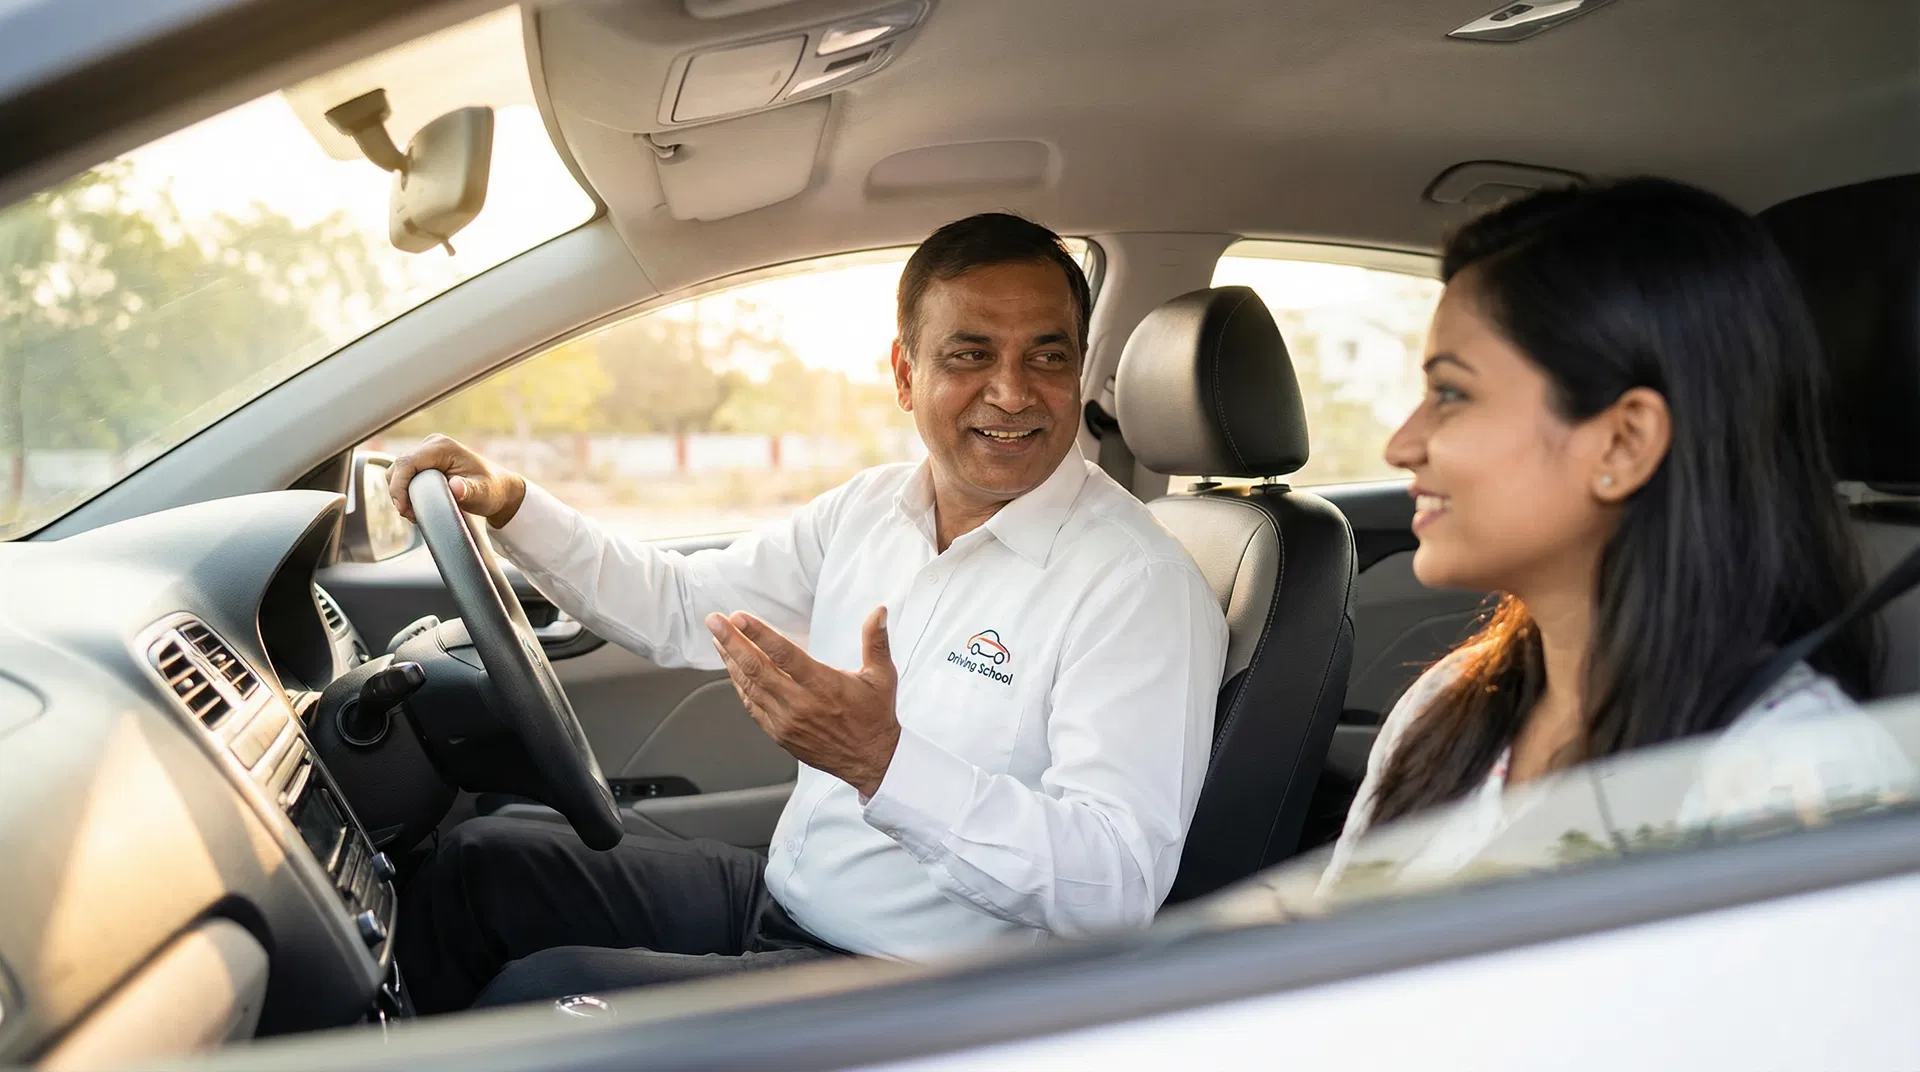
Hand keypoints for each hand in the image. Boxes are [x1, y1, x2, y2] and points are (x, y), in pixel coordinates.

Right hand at [388, 433, 527, 527]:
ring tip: (415, 513)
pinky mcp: (424, 462)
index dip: (399, 486)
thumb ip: (470, 490)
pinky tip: (416, 506)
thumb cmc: (492, 490)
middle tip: (411, 515)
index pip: (407, 462)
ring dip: (400, 493)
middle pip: (398, 467)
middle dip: (398, 492)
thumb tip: (455, 487)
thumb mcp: (483, 493)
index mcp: (442, 447)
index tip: (404, 508)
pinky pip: (404, 476)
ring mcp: (426, 452)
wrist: (498, 488)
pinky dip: (405, 491)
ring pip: (397, 472)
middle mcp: (431, 445)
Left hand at [707, 606, 899, 796]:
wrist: (870, 760)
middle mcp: (801, 703)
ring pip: (749, 686)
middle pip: (757, 668)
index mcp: (824, 685)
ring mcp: (787, 721)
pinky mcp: (780, 734)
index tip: (739, 617)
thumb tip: (878, 612)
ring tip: (717, 639)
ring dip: (730, 661)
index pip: (784, 654)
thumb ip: (876, 641)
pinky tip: (732, 669)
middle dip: (732, 642)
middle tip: (715, 622)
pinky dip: (739, 685)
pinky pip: (752, 706)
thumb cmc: (875, 716)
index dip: (759, 634)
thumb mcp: (882, 676)